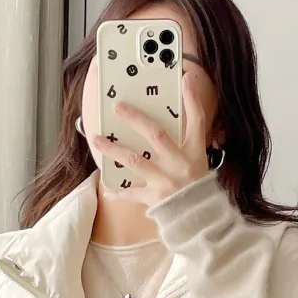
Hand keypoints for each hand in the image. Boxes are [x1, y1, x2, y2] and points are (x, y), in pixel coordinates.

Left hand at [92, 72, 208, 207]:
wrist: (200, 219)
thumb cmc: (196, 186)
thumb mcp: (198, 160)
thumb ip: (186, 139)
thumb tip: (170, 117)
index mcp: (194, 152)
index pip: (197, 120)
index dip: (192, 99)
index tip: (185, 77)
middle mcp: (180, 163)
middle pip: (156, 135)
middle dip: (135, 119)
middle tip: (118, 107)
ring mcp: (166, 181)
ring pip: (135, 160)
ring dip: (113, 149)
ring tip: (97, 139)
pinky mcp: (155, 198)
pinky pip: (132, 193)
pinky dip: (119, 191)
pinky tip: (106, 187)